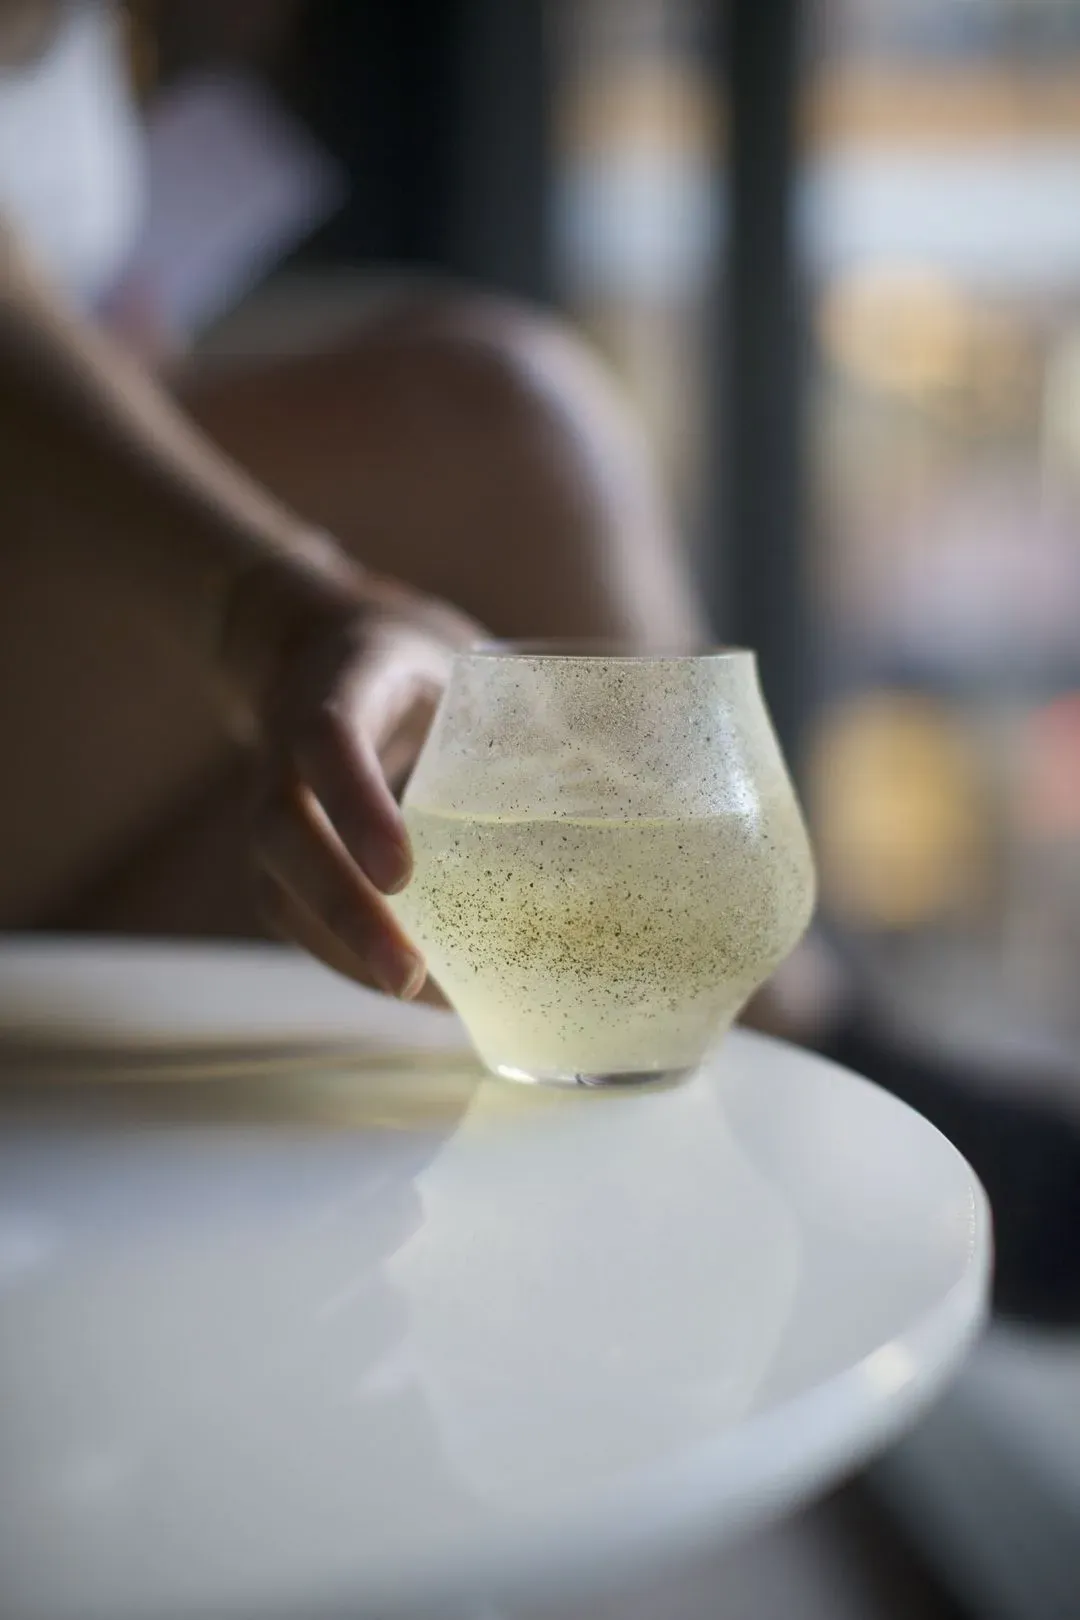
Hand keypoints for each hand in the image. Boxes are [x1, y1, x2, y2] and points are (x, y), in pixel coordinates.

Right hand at [223, 563, 479, 996]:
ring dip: (344, 950)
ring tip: (422, 999)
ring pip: (275, 886)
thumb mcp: (459, 661)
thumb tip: (640, 756)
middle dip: (342, 909)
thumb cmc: (412, 666)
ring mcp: (269, 802)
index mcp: (338, 685)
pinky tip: (415, 989)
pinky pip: (292, 913)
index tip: (402, 872)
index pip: (329, 741)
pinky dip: (348, 957)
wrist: (313, 651)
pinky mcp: (278, 852)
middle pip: (281, 832)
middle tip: (409, 975)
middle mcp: (283, 748)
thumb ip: (521, 705)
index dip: (358, 806)